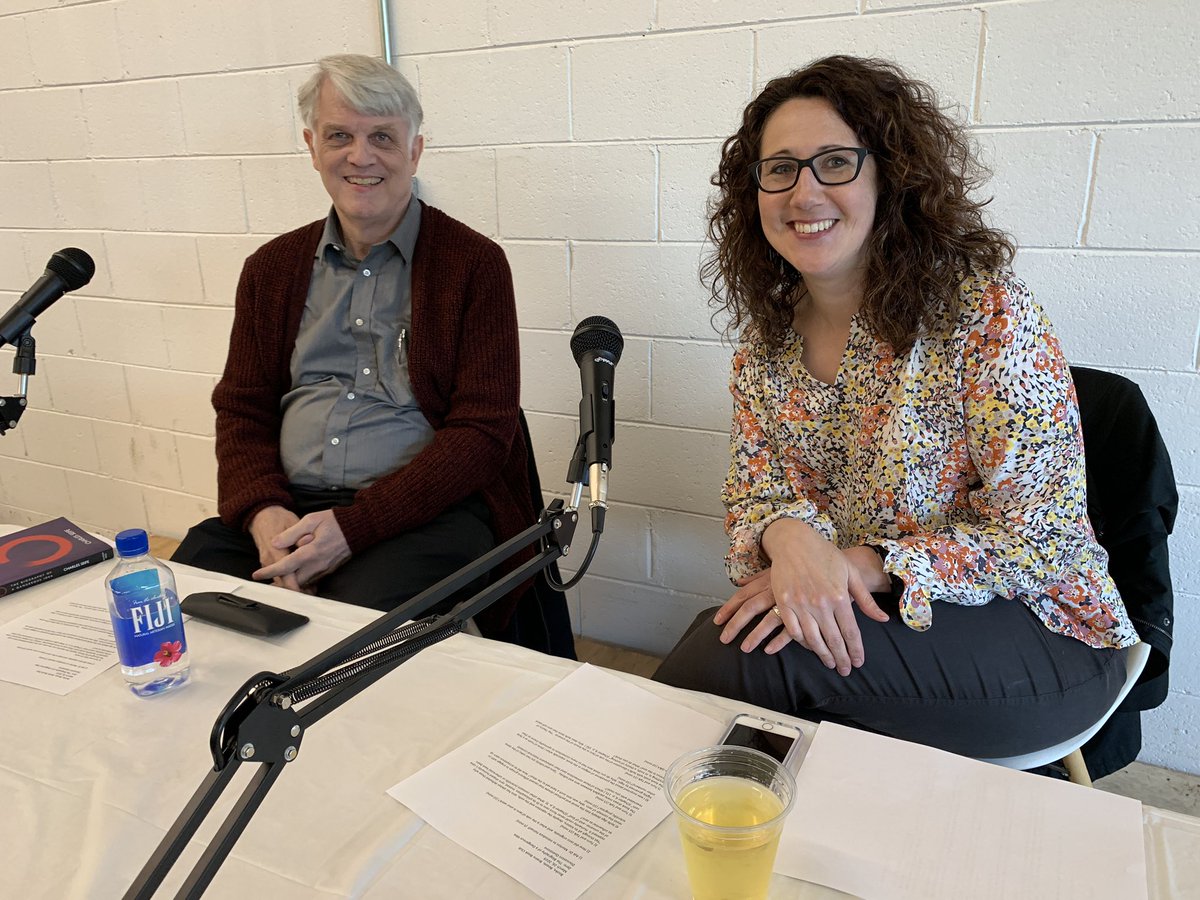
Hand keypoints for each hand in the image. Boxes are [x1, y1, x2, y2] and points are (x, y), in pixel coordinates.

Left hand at [253, 509, 351, 589]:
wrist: (359, 527)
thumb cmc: (335, 521)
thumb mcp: (311, 520)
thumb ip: (292, 533)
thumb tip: (275, 543)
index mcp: (312, 551)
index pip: (286, 565)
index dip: (270, 571)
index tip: (257, 574)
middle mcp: (318, 564)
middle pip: (293, 580)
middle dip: (279, 582)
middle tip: (266, 580)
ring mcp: (325, 569)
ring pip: (303, 583)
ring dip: (290, 582)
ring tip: (277, 579)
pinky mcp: (329, 570)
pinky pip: (312, 580)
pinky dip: (301, 580)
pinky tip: (295, 576)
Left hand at [714, 569, 811, 654]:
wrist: (827, 562)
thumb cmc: (797, 568)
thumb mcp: (775, 569)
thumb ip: (756, 578)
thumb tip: (739, 582)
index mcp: (766, 581)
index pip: (742, 596)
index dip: (728, 609)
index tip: (716, 621)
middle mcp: (775, 591)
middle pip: (750, 608)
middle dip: (735, 624)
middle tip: (724, 639)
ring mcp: (790, 601)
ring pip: (768, 620)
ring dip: (755, 635)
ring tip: (744, 649)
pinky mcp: (806, 612)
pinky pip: (791, 628)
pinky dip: (779, 640)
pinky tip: (768, 650)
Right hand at [719, 521, 888, 674]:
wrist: (794, 542)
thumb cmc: (825, 555)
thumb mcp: (850, 573)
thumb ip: (866, 599)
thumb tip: (882, 619)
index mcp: (840, 596)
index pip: (851, 632)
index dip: (855, 651)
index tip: (858, 663)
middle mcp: (820, 603)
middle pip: (833, 640)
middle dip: (840, 659)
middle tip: (845, 671)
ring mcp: (800, 604)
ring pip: (812, 639)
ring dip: (822, 654)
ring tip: (829, 663)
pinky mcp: (784, 602)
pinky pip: (793, 630)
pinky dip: (802, 642)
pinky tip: (810, 646)